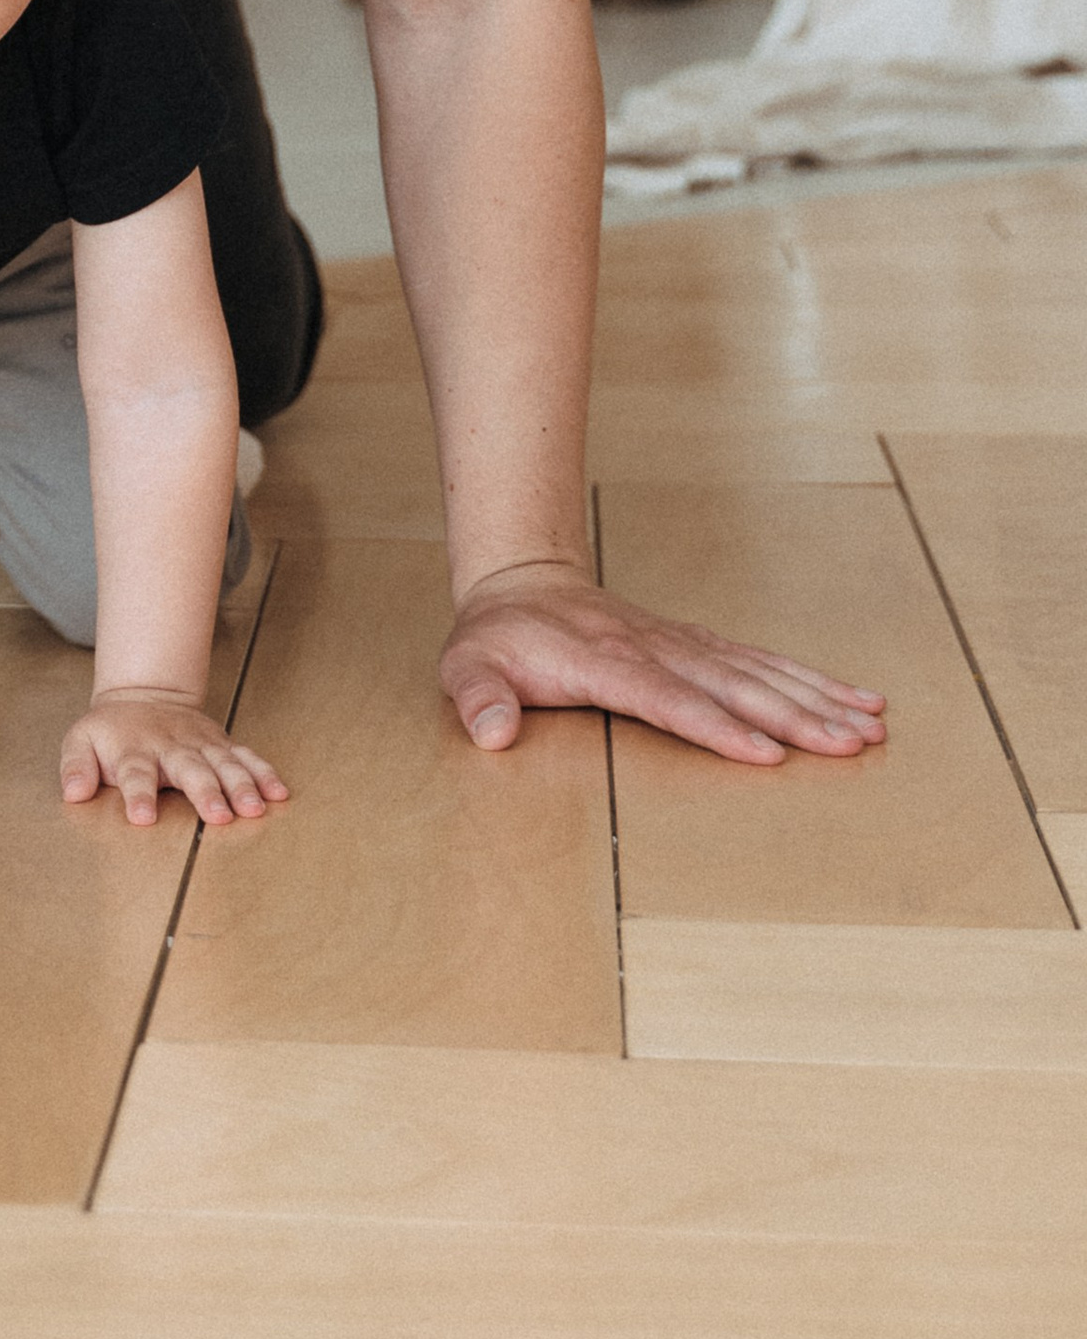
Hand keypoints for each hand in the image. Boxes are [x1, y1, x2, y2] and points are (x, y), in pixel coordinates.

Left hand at [60, 688, 288, 829]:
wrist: (142, 695)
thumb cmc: (111, 730)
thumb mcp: (80, 741)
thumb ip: (75, 767)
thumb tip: (73, 793)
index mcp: (133, 749)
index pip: (135, 773)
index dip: (139, 795)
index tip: (143, 817)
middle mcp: (170, 746)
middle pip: (189, 769)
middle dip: (205, 792)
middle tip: (218, 816)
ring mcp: (199, 744)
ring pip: (223, 764)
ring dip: (240, 786)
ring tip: (254, 809)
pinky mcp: (221, 743)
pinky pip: (246, 757)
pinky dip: (263, 773)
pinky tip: (278, 792)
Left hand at [442, 558, 888, 765]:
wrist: (520, 583)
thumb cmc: (496, 638)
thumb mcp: (466, 666)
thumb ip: (477, 699)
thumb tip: (491, 733)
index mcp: (603, 663)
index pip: (667, 699)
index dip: (715, 726)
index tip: (765, 754)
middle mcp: (655, 649)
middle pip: (733, 686)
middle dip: (795, 717)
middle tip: (852, 745)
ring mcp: (682, 643)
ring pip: (760, 672)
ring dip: (818, 698)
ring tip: (873, 726)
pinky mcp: (698, 644)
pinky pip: (762, 661)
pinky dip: (811, 678)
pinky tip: (855, 698)